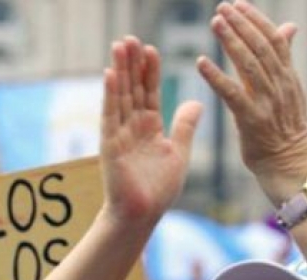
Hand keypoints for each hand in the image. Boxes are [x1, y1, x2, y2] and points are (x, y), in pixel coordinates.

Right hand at [101, 37, 201, 223]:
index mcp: (150, 127)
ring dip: (120, 71)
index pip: (150, 92)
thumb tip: (196, 101)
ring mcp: (120, 134)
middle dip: (132, 64)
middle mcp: (132, 126)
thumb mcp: (178, 153)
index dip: (150, 72)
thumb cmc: (158, 189)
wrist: (142, 215)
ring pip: (120, 96)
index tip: (151, 49)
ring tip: (120, 46)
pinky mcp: (110, 145)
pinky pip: (110, 116)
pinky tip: (111, 74)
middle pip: (133, 88)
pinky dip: (110, 95)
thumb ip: (185, 127)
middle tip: (132, 38)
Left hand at [197, 1, 306, 204]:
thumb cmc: (286, 131)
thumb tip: (289, 27)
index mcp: (289, 78)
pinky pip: (232, 94)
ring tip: (214, 23)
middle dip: (241, 24)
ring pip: (249, 65)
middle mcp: (280, 87)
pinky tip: (201, 63)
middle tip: (221, 8)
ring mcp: (267, 103)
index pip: (275, 40)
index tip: (239, 4)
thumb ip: (284, 60)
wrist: (292, 167)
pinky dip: (216, 76)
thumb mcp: (290, 92)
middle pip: (261, 47)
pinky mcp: (252, 120)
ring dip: (230, 41)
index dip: (256, 19)